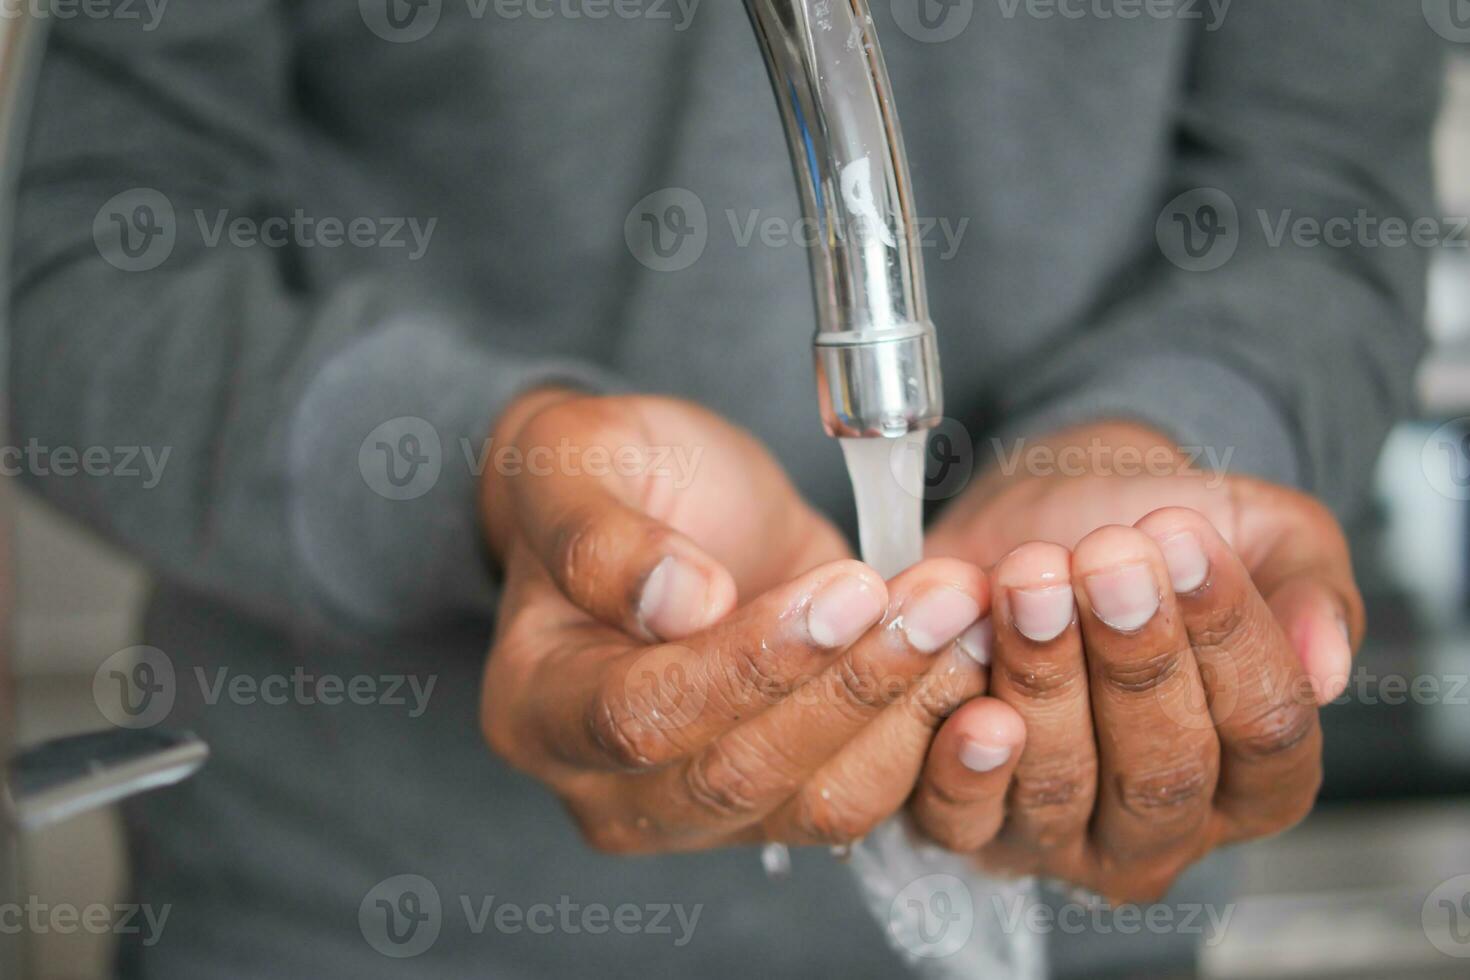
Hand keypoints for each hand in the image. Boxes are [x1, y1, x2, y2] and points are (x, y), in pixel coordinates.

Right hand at [479, 391, 990, 851]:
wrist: (658, 505)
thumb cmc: (602, 477)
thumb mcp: (573, 462)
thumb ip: (600, 536)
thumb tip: (679, 602)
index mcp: (536, 708)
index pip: (641, 715)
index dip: (749, 663)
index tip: (845, 589)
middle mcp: (607, 785)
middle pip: (739, 772)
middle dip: (854, 683)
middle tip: (942, 595)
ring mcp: (698, 808)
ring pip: (817, 799)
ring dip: (907, 710)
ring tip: (964, 611)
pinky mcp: (779, 799)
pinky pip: (866, 797)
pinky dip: (929, 732)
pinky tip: (971, 650)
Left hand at [908, 422, 1361, 900]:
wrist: (1040, 513)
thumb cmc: (1156, 537)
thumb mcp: (1262, 535)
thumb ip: (1310, 589)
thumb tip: (1327, 665)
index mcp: (1261, 778)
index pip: (1268, 731)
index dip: (1230, 635)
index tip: (1187, 541)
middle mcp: (1164, 827)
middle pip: (1164, 769)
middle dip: (1134, 656)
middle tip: (1107, 558)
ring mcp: (1061, 837)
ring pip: (1059, 782)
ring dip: (1043, 674)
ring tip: (1031, 577)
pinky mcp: (969, 823)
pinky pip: (961, 808)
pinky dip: (957, 741)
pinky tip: (966, 667)